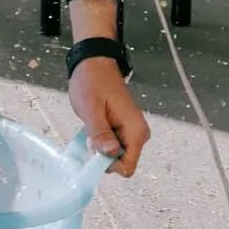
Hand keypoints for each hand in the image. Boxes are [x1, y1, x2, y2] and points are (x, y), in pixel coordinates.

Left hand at [68, 57, 149, 176]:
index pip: (127, 167)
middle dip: (103, 154)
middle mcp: (138, 133)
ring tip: (91, 125)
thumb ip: (100, 132)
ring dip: (100, 145)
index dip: (108, 164)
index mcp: (135, 131)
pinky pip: (113, 143)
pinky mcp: (124, 127)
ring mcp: (131, 130)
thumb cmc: (92, 81)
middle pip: (122, 162)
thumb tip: (110, 155)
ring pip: (116, 154)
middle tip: (90, 133)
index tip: (94, 148)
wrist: (94, 62)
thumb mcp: (91, 108)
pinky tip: (93, 125)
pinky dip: (101, 139)